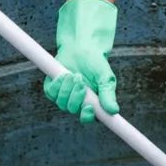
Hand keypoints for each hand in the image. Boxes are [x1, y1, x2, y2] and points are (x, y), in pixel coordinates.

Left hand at [43, 0, 118, 123]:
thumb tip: (114, 110)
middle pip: (73, 110)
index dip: (87, 116)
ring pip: (61, 103)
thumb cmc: (95, 62)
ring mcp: (64, 97)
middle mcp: (78, 102)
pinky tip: (64, 75)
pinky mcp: (53, 89)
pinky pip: (51, 93)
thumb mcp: (105, 77)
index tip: (88, 107)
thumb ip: (108, 94)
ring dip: (67, 89)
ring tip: (74, 75)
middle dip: (76, 96)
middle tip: (81, 81)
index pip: (89, 118)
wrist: (80, 47)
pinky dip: (57, 84)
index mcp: (92, 103)